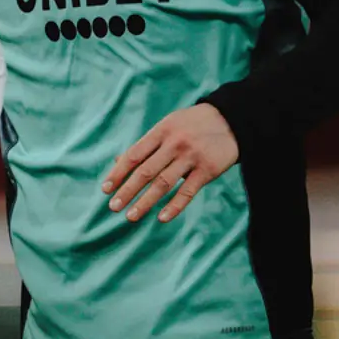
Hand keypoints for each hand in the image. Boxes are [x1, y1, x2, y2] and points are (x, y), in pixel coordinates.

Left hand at [102, 104, 237, 223]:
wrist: (233, 120)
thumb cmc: (193, 125)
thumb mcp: (168, 126)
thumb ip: (146, 145)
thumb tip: (117, 162)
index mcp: (161, 131)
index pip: (134, 155)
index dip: (118, 173)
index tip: (105, 190)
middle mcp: (174, 143)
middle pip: (145, 171)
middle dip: (127, 191)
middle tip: (113, 207)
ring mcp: (191, 157)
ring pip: (163, 183)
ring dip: (145, 202)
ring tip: (131, 216)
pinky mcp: (208, 169)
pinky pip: (188, 191)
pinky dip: (174, 206)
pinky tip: (161, 218)